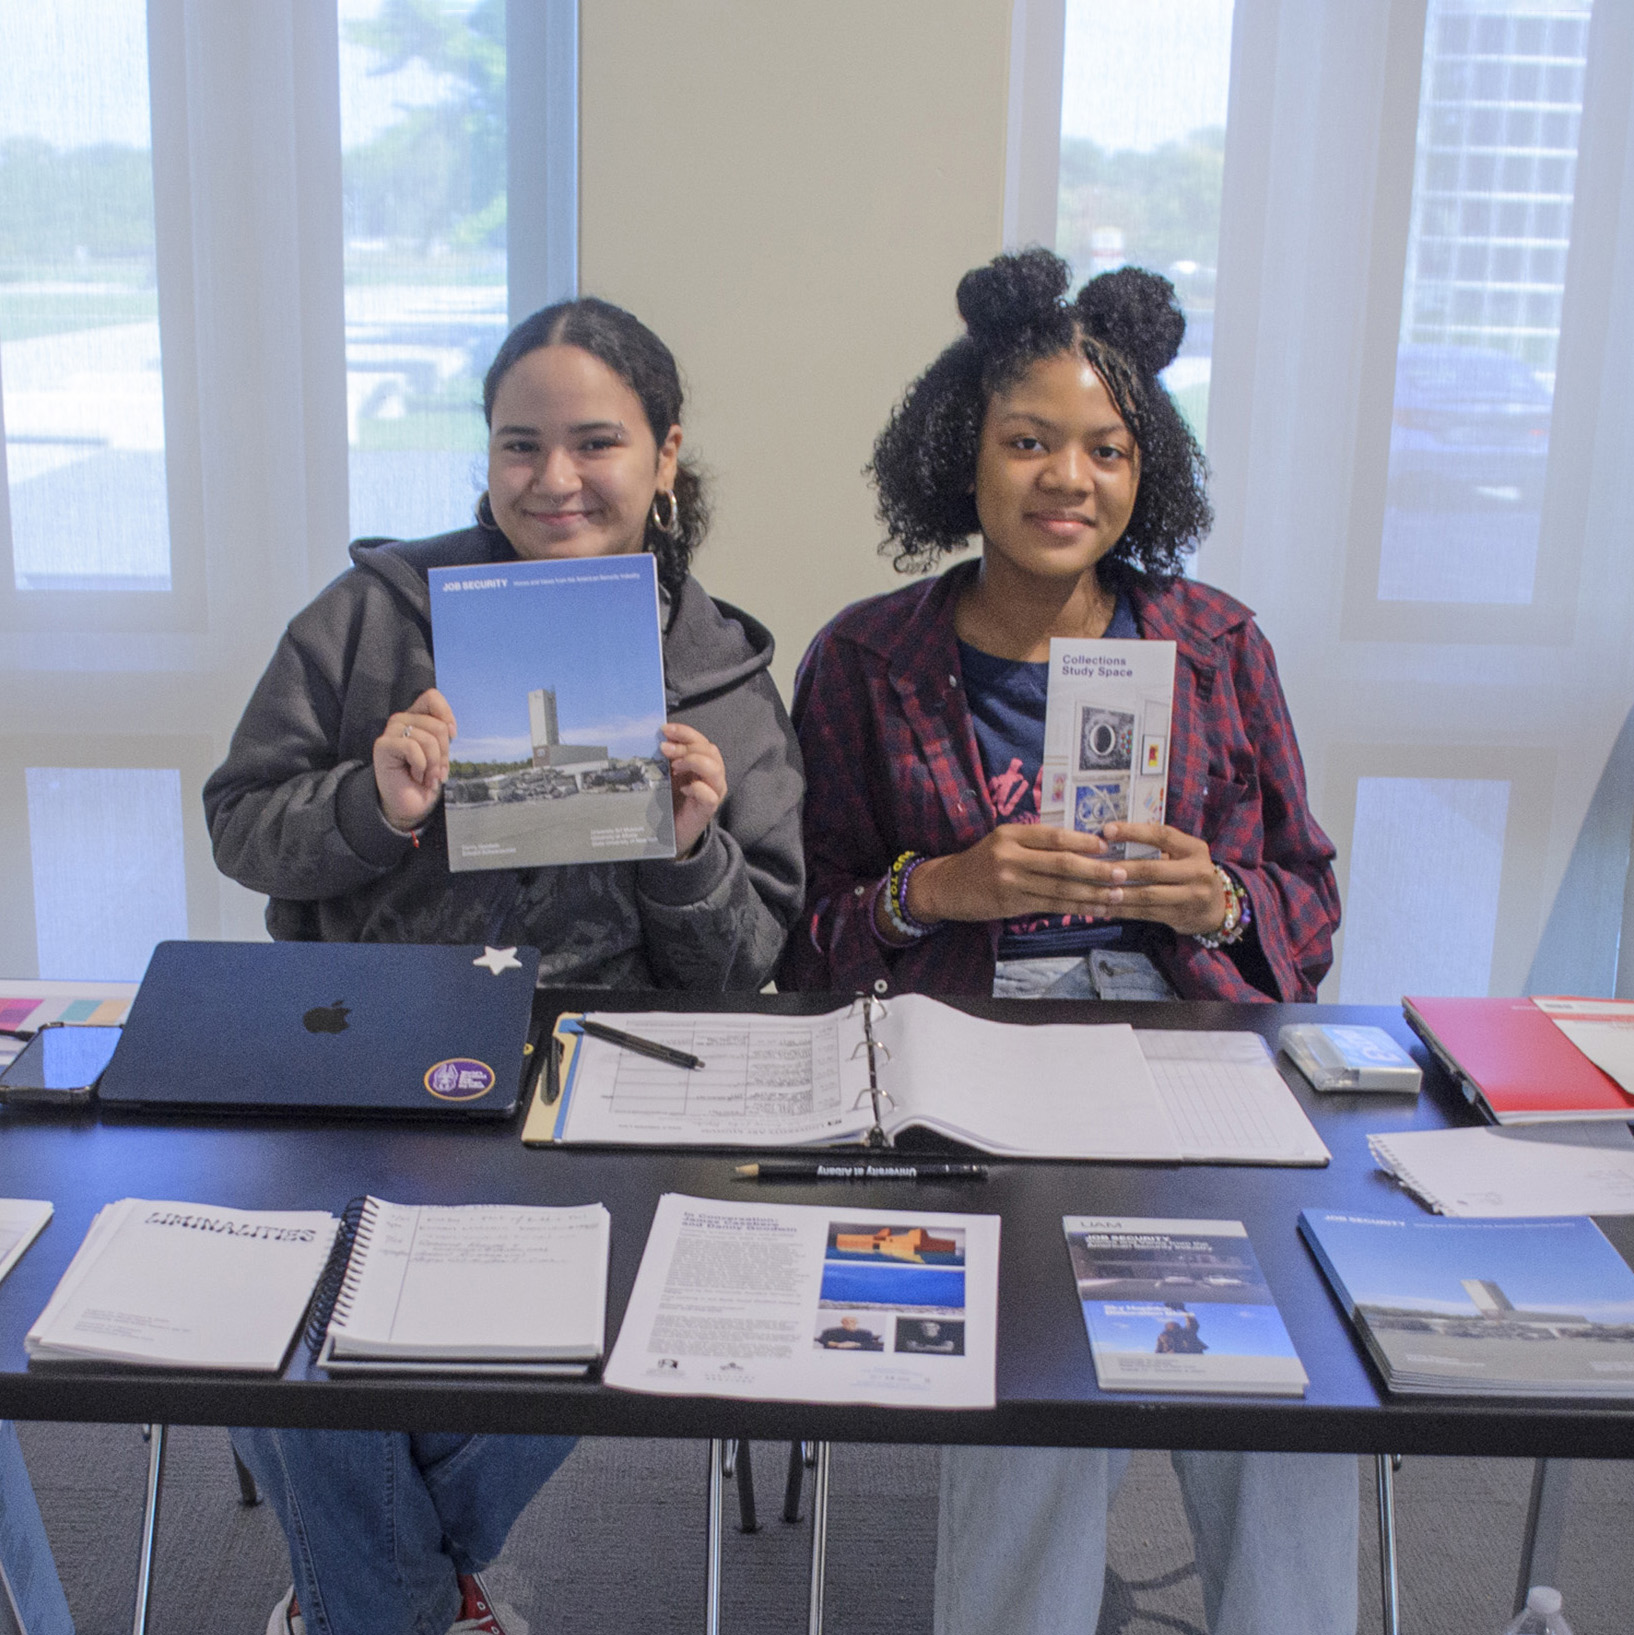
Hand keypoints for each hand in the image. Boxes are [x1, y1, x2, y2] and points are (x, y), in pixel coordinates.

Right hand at [372, 688, 456, 832]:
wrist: (409, 805)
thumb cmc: (425, 779)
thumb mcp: (440, 754)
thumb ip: (442, 736)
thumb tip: (450, 728)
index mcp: (417, 717)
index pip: (431, 697)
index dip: (446, 714)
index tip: (453, 736)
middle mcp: (402, 720)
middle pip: (437, 725)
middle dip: (444, 754)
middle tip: (438, 772)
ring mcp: (391, 732)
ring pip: (428, 739)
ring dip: (433, 765)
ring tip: (427, 777)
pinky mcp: (383, 745)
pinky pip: (412, 747)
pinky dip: (421, 766)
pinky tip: (415, 776)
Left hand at [660, 722, 726, 856]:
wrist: (671, 834)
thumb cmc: (670, 801)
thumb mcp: (667, 774)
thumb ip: (667, 758)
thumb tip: (659, 737)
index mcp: (703, 763)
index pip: (701, 741)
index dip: (685, 732)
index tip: (664, 730)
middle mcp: (713, 775)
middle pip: (709, 750)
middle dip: (685, 746)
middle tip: (664, 749)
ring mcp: (714, 792)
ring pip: (715, 769)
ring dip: (692, 762)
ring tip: (674, 768)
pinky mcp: (709, 809)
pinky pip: (709, 794)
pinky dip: (696, 788)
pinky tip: (683, 790)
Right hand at [903, 824, 1121, 924]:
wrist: (946, 886)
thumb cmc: (981, 862)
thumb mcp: (1002, 842)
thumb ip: (1034, 843)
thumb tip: (1080, 847)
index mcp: (1011, 833)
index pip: (1053, 836)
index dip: (1082, 841)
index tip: (1108, 846)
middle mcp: (1009, 855)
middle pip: (1060, 863)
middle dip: (1095, 869)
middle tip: (1121, 873)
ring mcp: (1008, 881)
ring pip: (1058, 888)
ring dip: (1090, 893)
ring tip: (1115, 895)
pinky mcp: (1009, 903)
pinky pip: (1048, 905)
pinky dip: (1074, 908)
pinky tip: (1093, 908)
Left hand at [1086, 822, 1228, 937]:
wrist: (1216, 907)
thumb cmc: (1189, 872)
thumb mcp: (1183, 854)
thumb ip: (1158, 847)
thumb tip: (1114, 837)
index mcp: (1194, 848)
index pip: (1162, 835)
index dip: (1134, 832)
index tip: (1107, 830)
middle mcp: (1196, 871)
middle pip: (1152, 869)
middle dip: (1121, 869)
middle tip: (1095, 867)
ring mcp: (1190, 896)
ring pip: (1147, 895)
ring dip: (1118, 893)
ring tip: (1095, 890)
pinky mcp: (1179, 916)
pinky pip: (1145, 913)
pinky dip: (1122, 910)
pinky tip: (1103, 908)